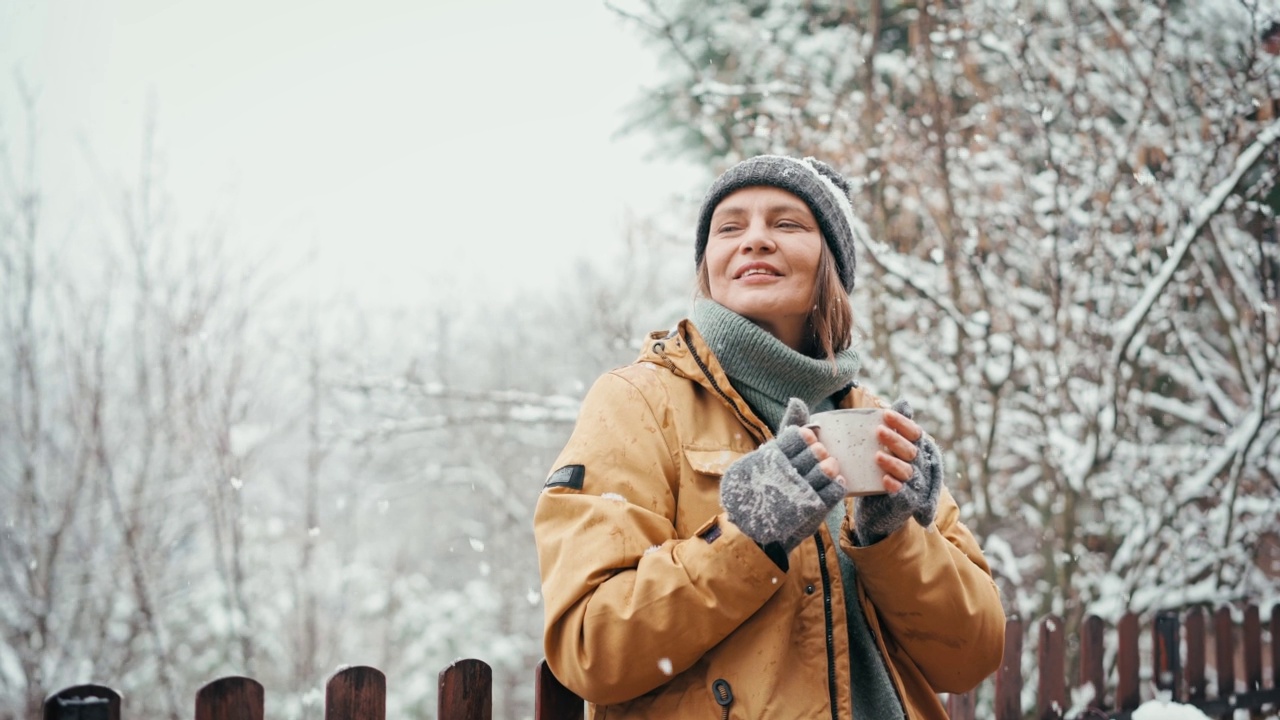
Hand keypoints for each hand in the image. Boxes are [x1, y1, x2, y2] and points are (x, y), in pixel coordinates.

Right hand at [720, 399, 845, 553]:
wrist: (754, 529)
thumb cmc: (763, 486)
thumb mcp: (768, 457)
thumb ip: (785, 429)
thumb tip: (797, 401)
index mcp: (771, 459)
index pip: (797, 438)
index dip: (806, 438)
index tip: (807, 440)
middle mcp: (785, 475)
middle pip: (814, 453)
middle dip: (819, 452)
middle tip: (818, 455)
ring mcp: (799, 493)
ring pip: (826, 470)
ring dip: (830, 467)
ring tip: (828, 467)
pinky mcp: (813, 510)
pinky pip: (834, 492)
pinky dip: (838, 484)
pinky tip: (835, 482)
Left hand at [854, 399, 942, 545]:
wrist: (880, 512)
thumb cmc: (883, 474)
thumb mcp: (889, 450)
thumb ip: (897, 429)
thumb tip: (904, 401)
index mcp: (918, 451)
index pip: (915, 433)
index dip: (902, 423)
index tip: (885, 414)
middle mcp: (922, 467)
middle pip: (912, 451)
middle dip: (896, 440)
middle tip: (878, 431)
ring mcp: (917, 487)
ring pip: (908, 472)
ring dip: (893, 463)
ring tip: (877, 456)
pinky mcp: (910, 504)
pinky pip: (905, 495)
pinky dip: (897, 487)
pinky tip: (885, 481)